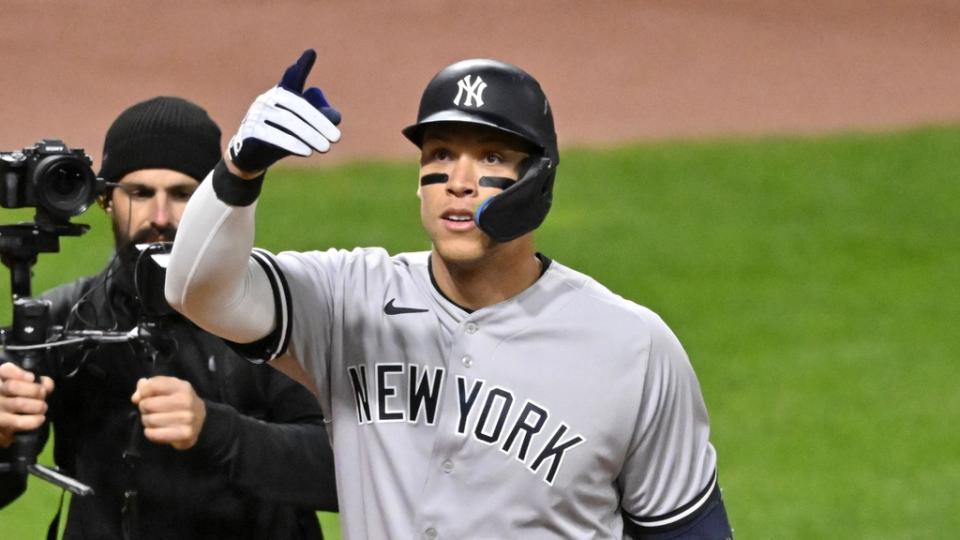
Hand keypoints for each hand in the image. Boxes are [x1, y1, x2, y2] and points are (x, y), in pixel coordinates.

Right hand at [0, 362, 53, 447]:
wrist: (7, 424)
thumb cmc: (20, 400)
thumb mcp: (28, 388)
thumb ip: (39, 382)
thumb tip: (47, 384)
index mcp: (1, 379)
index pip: (6, 370)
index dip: (20, 373)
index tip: (32, 378)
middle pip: (13, 386)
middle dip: (35, 390)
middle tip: (42, 394)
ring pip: (18, 403)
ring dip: (37, 406)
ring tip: (43, 407)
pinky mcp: (1, 423)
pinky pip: (18, 422)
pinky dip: (34, 420)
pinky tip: (40, 418)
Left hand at [132, 376, 206, 450]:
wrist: (200, 420)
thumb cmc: (178, 403)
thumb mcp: (167, 389)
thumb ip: (148, 388)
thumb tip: (136, 397)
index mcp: (182, 386)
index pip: (152, 385)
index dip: (143, 392)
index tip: (145, 396)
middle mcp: (187, 400)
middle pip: (147, 404)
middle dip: (144, 408)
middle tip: (151, 410)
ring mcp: (188, 418)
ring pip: (150, 420)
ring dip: (147, 421)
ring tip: (154, 420)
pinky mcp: (185, 434)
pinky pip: (154, 434)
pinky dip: (150, 433)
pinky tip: (156, 430)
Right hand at [228, 48, 341, 173]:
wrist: (251, 154)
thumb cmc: (283, 135)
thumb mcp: (304, 126)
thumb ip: (322, 117)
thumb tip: (336, 117)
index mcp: (282, 93)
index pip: (292, 77)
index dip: (301, 67)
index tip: (311, 53)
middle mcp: (268, 99)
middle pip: (297, 105)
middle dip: (318, 121)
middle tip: (337, 138)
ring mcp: (257, 113)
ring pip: (287, 121)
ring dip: (309, 135)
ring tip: (326, 147)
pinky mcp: (250, 131)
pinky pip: (272, 135)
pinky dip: (291, 143)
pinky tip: (307, 151)